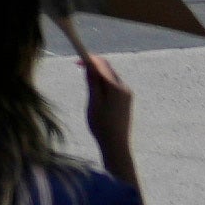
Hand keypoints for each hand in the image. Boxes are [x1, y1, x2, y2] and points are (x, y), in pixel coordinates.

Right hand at [75, 45, 135, 172]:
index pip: (102, 65)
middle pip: (108, 69)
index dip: (90, 59)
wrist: (116, 145)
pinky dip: (104, 83)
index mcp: (116, 87)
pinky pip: (114, 85)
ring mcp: (127, 94)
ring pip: (111, 77)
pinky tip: (97, 94)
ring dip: (99, 75)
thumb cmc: (101, 125)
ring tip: (87, 84)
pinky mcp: (127, 100)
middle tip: (79, 69)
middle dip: (94, 66)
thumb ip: (93, 83)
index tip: (77, 60)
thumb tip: (89, 65)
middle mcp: (124, 88)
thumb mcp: (93, 102)